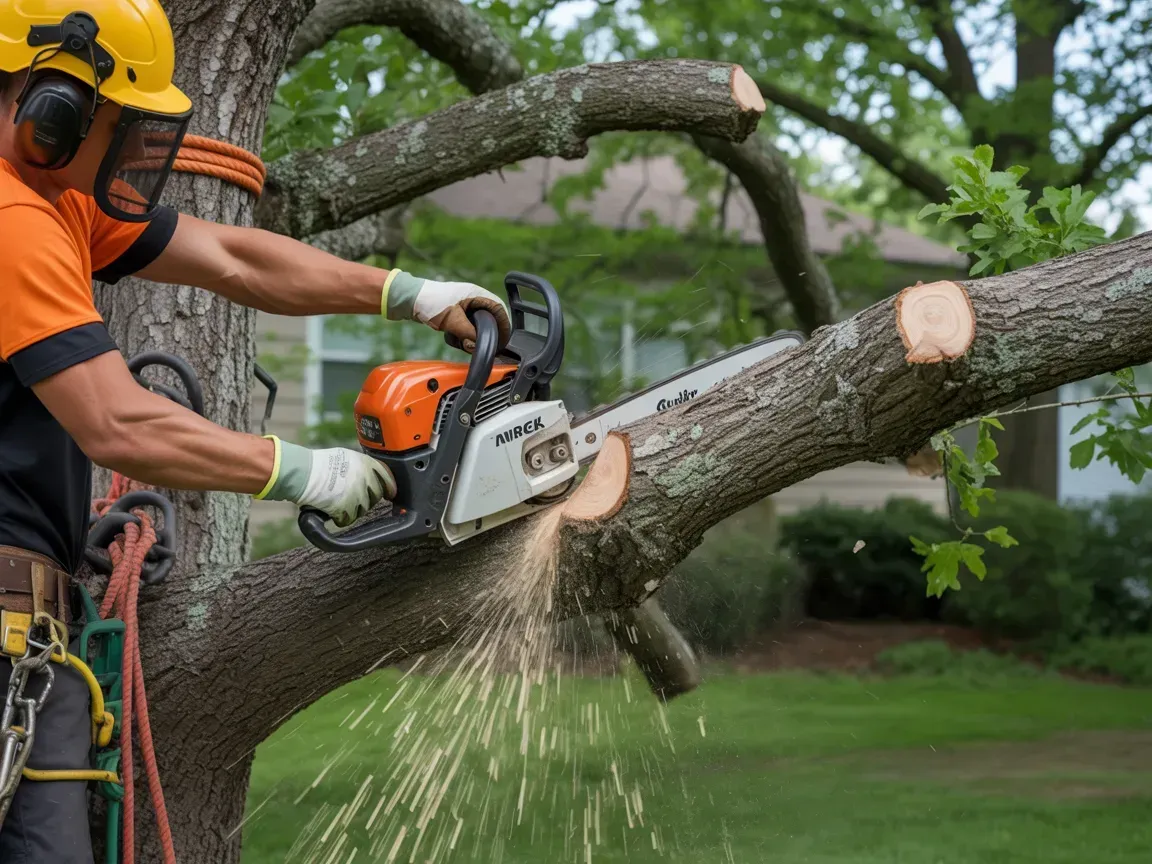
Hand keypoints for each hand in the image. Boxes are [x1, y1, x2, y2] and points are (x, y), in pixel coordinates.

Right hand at [256, 437, 396, 527]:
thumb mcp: (346, 456)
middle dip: (367, 498)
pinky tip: (331, 510)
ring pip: (363, 509)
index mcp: (367, 463)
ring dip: (352, 508)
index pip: (387, 477)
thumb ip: (361, 466)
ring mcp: (358, 495)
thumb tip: (369, 476)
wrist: (304, 474)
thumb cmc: (319, 464)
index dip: (389, 487)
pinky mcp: (348, 509)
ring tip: (337, 500)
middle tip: (351, 496)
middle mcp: (366, 479)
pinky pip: (348, 519)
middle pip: (376, 496)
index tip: (390, 493)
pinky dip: (340, 517)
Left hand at [383, 270, 510, 350]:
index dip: (504, 324)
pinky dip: (463, 333)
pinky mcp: (456, 311)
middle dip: (486, 333)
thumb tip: (478, 347)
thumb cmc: (431, 303)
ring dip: (473, 334)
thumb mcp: (453, 321)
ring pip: (478, 323)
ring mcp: (465, 304)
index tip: (503, 339)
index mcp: (476, 294)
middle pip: (490, 317)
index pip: (499, 308)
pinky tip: (454, 337)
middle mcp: (473, 297)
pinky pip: (467, 325)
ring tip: (463, 341)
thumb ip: (469, 335)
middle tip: (483, 344)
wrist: (410, 299)